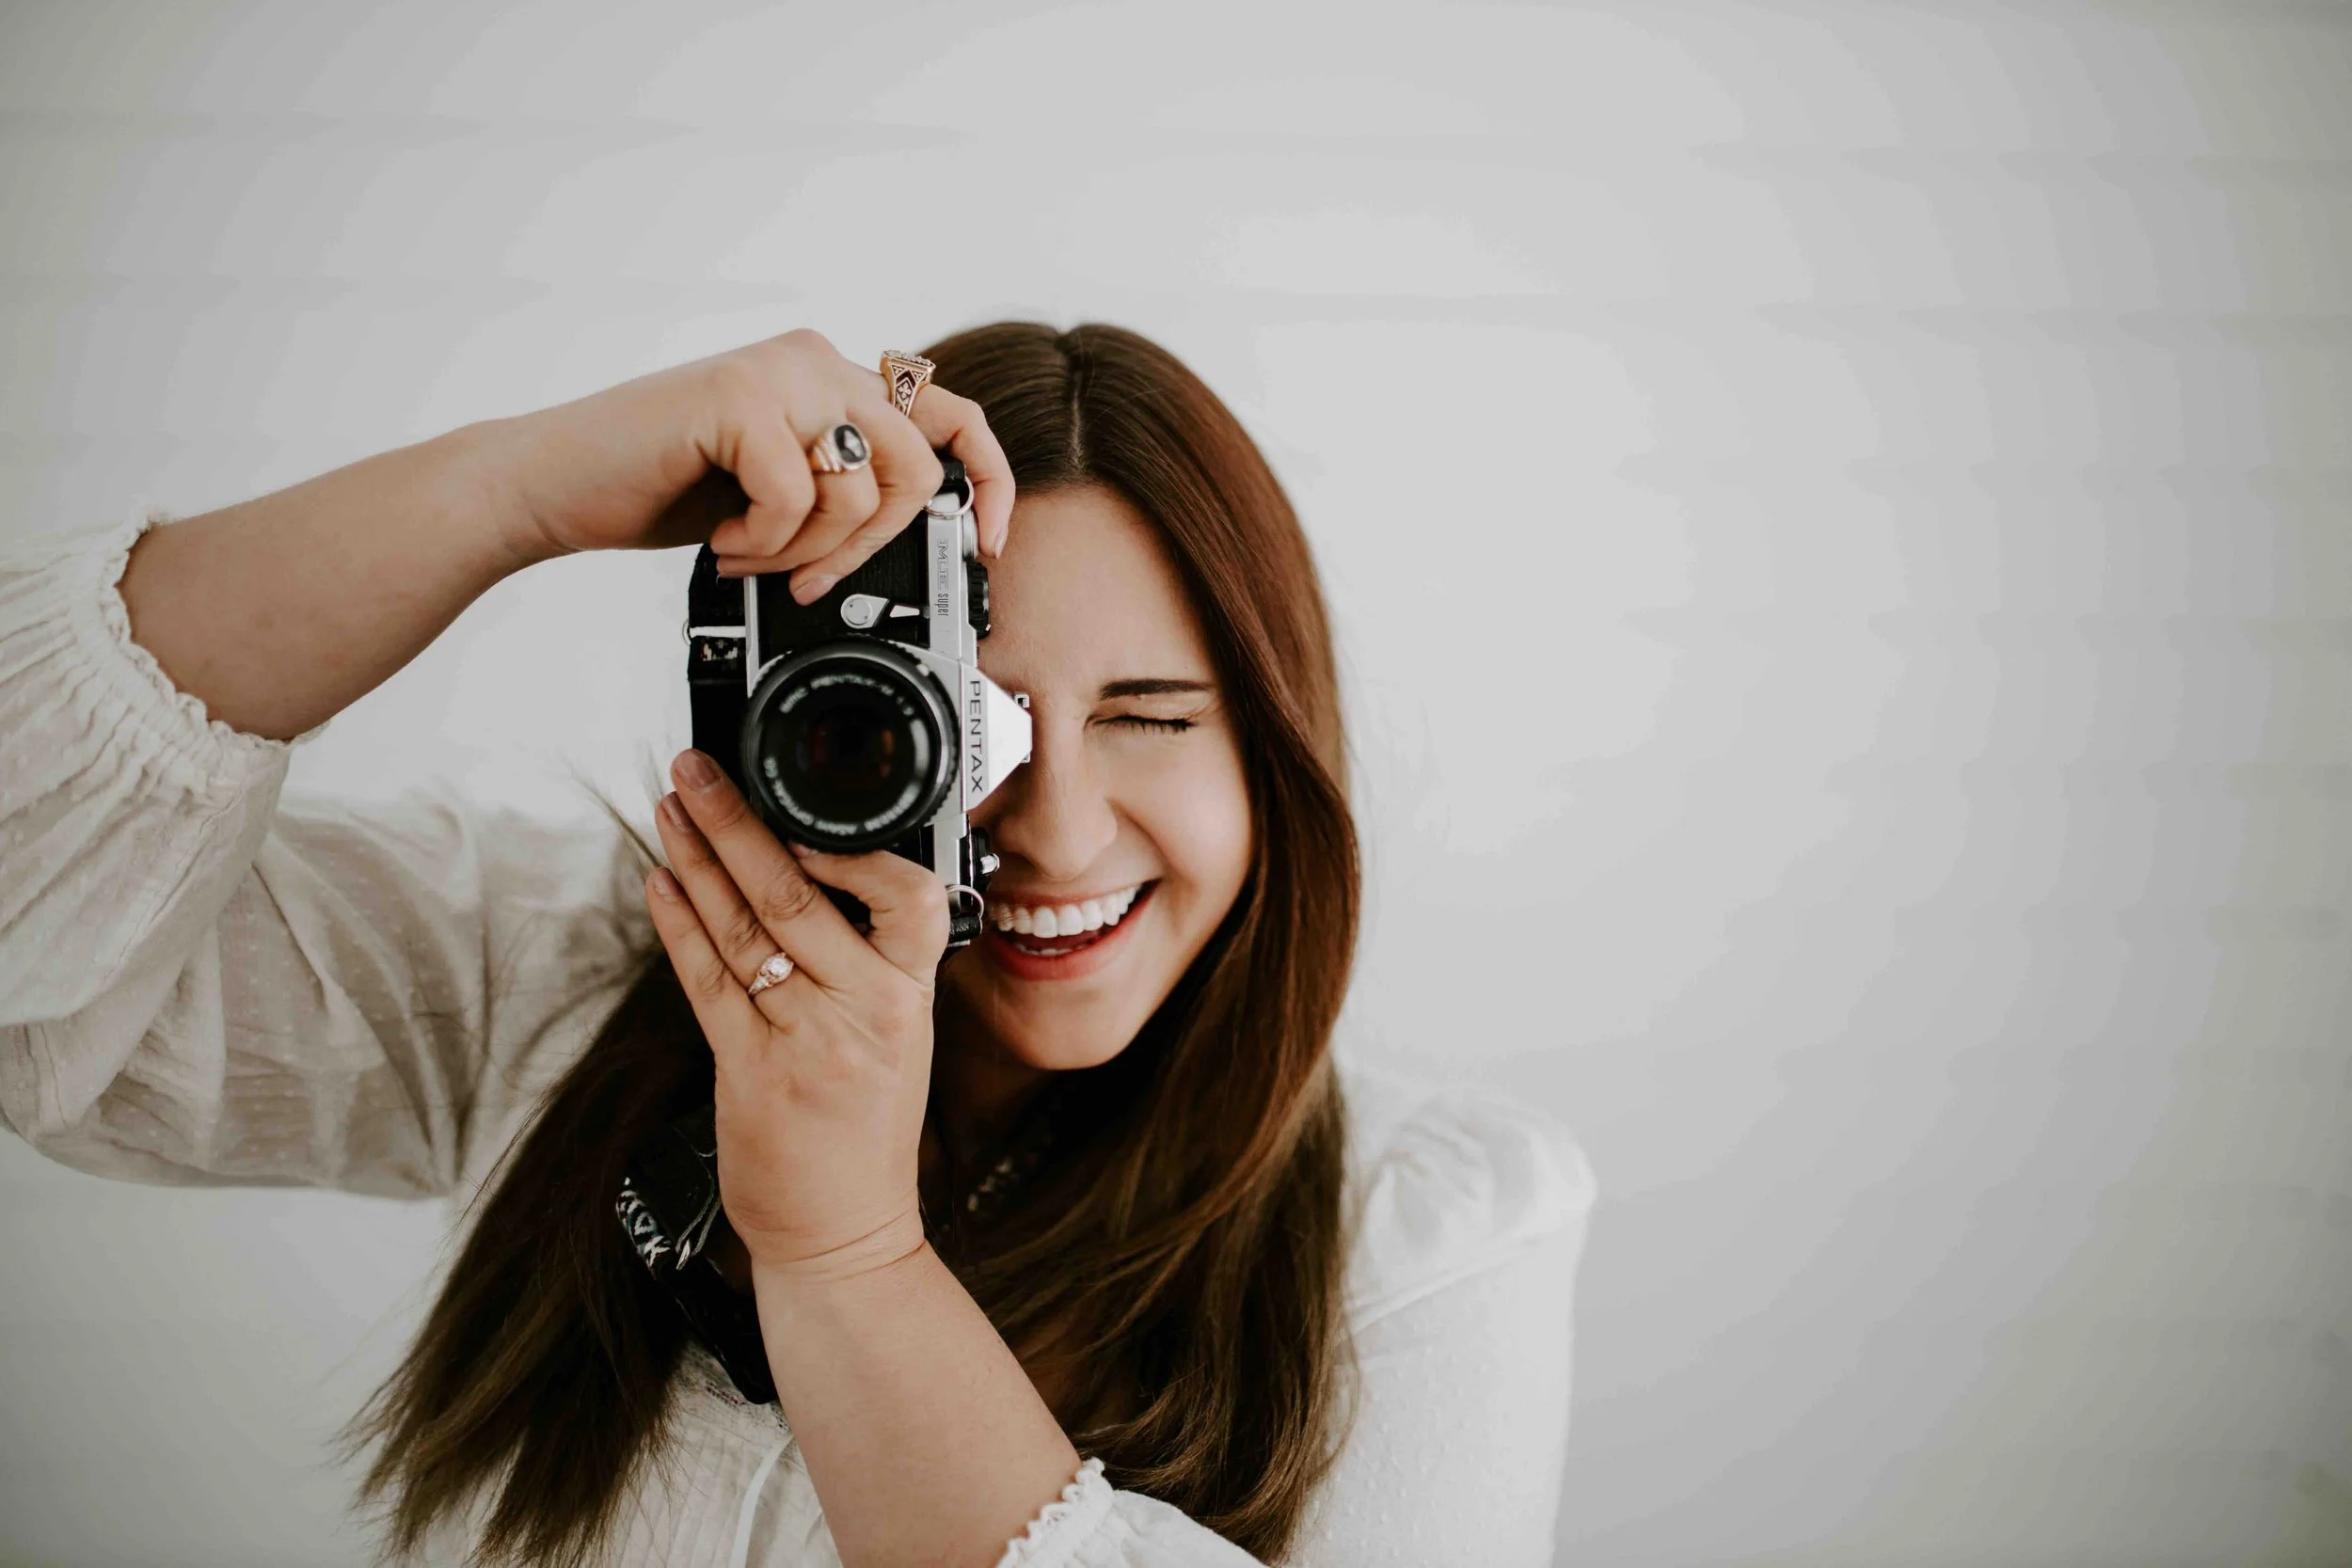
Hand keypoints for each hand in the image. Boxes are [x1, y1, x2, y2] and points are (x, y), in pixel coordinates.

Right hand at [489, 328, 1012, 603]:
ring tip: (746, 552)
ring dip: (803, 550)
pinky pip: (797, 499)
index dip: (992, 482)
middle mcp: (817, 360)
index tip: (990, 544)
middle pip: (916, 472)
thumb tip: (936, 533)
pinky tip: (719, 537)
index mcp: (836, 378)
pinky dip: (761, 543)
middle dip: (867, 546)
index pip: (955, 417)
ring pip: (859, 491)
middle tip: (806, 575)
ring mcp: (781, 373)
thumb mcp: (783, 487)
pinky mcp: (741, 399)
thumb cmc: (665, 489)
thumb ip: (847, 486)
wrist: (558, 485)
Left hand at [643, 747, 947, 1278]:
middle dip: (738, 821)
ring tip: (671, 808)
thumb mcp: (900, 1039)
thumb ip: (869, 965)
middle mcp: (865, 1012)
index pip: (908, 898)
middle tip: (697, 768)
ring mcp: (807, 1042)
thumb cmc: (868, 1133)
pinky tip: (662, 882)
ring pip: (744, 929)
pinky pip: (708, 981)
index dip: (854, 850)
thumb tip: (815, 875)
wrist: (846, 1233)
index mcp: (911, 996)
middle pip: (796, 894)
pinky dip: (680, 924)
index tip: (802, 810)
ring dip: (698, 859)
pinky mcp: (751, 1072)